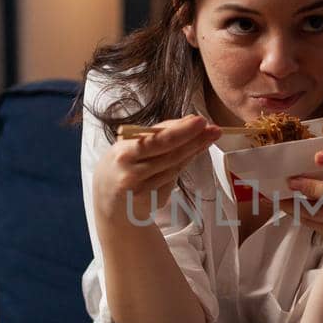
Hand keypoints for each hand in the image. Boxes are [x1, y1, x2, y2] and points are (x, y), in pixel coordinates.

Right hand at [93, 114, 219, 227]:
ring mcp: (141, 189)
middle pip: (168, 154)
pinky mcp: (150, 201)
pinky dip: (184, 164)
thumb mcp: (131, 147)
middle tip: (213, 129)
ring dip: (194, 151)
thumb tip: (189, 120)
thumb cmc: (123, 167)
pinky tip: (194, 153)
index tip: (199, 121)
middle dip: (194, 139)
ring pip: (174, 166)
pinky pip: (172, 179)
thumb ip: (157, 135)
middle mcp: (130, 172)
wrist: (109, 203)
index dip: (180, 130)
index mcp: (123, 152)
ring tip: (209, 138)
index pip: (156, 139)